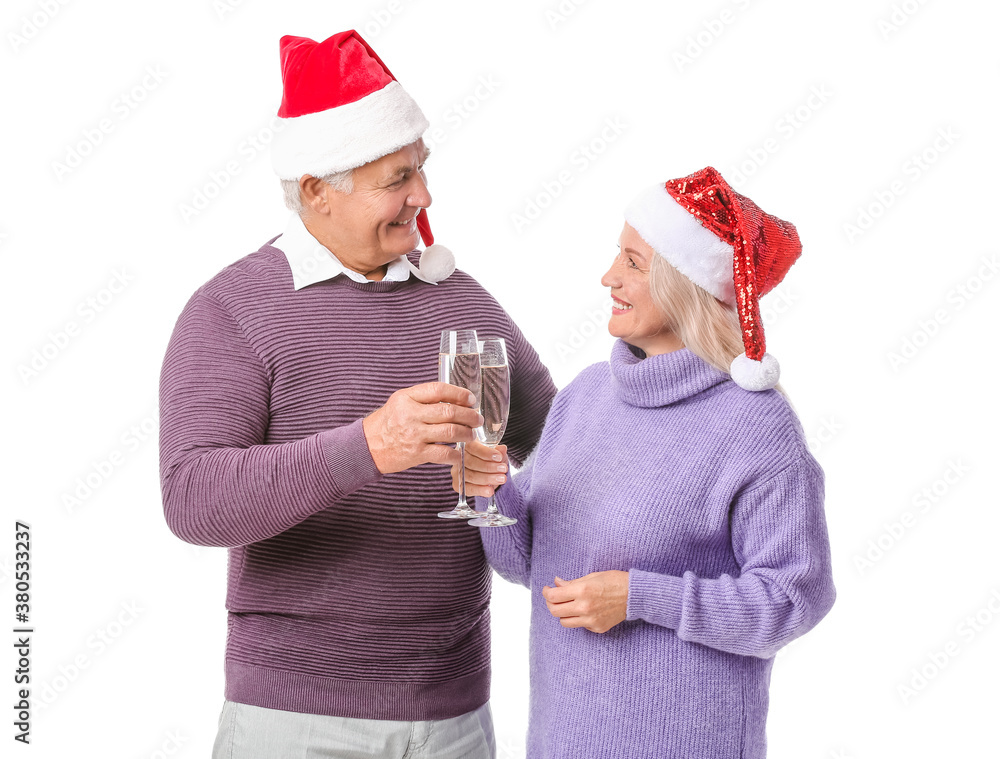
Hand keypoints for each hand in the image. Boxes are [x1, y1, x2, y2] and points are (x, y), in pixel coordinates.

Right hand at [362, 382, 482, 473]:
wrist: (367, 447)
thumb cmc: (386, 423)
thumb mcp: (400, 402)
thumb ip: (423, 398)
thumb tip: (454, 398)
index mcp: (407, 398)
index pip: (439, 390)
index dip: (459, 393)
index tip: (470, 399)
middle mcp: (410, 414)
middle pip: (449, 411)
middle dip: (469, 415)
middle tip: (477, 419)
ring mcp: (414, 434)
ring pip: (450, 431)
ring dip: (466, 433)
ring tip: (471, 435)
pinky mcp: (416, 453)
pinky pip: (443, 453)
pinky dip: (455, 454)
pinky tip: (459, 453)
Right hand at [451, 440, 507, 497]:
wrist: (487, 472)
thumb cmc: (490, 459)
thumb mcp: (496, 453)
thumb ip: (499, 451)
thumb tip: (502, 449)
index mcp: (466, 445)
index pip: (473, 447)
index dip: (486, 452)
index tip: (499, 457)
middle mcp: (458, 457)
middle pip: (471, 462)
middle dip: (489, 467)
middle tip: (503, 469)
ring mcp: (456, 471)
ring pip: (470, 476)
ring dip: (488, 478)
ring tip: (501, 479)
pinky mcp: (457, 484)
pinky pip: (467, 488)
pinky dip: (480, 490)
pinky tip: (490, 491)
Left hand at [542, 571, 628, 633]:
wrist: (635, 595)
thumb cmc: (614, 581)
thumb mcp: (592, 576)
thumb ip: (572, 582)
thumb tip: (556, 583)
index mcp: (582, 591)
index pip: (553, 597)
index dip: (546, 593)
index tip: (547, 589)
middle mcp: (585, 607)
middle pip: (555, 611)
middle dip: (550, 603)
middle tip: (553, 598)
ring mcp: (591, 620)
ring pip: (564, 622)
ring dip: (562, 613)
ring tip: (567, 605)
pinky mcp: (597, 628)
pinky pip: (580, 626)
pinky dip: (578, 618)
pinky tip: (585, 610)